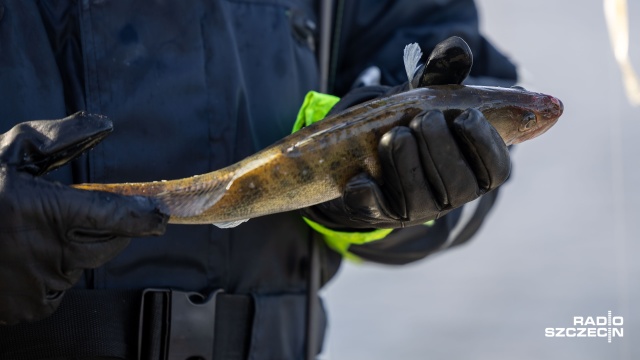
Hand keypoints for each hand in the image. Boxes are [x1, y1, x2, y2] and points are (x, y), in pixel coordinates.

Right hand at [0, 112, 166, 324]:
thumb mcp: (9, 153)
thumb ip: (57, 138)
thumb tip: (103, 125)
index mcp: (41, 210)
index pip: (114, 216)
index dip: (144, 216)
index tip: (160, 214)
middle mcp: (46, 251)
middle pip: (110, 243)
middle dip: (109, 228)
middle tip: (78, 216)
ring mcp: (40, 284)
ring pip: (85, 265)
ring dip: (75, 250)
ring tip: (35, 236)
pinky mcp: (31, 307)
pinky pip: (63, 288)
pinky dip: (54, 273)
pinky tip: (25, 259)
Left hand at [301, 37, 509, 229]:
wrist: (372, 150)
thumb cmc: (414, 122)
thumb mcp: (431, 98)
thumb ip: (446, 75)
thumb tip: (456, 48)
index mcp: (475, 171)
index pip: (496, 170)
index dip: (484, 144)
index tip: (465, 116)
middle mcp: (450, 197)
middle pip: (458, 184)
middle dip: (439, 146)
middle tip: (423, 119)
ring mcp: (416, 209)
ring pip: (418, 198)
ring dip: (405, 161)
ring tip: (394, 135)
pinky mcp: (380, 214)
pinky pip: (375, 208)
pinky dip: (367, 191)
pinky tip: (362, 175)